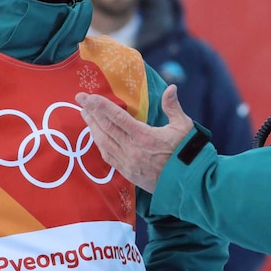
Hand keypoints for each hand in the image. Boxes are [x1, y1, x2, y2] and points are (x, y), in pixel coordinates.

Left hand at [76, 85, 192, 192]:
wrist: (189, 183)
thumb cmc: (187, 152)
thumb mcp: (183, 126)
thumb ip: (173, 106)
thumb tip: (171, 87)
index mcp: (145, 137)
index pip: (117, 118)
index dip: (101, 106)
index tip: (88, 97)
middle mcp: (133, 150)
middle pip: (106, 128)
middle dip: (91, 113)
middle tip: (80, 100)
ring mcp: (128, 163)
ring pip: (104, 143)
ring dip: (92, 127)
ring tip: (85, 115)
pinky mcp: (128, 173)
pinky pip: (109, 156)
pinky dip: (100, 144)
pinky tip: (96, 136)